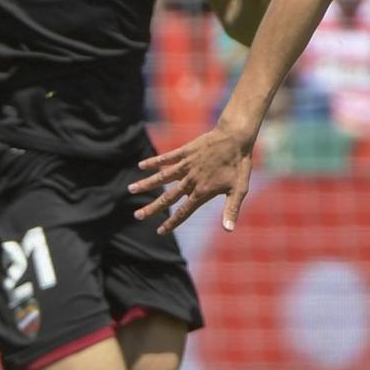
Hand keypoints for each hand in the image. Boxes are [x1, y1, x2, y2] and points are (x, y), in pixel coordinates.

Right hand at [130, 122, 253, 234]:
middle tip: (137, 215)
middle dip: (152, 208)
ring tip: (130, 189)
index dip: (171, 222)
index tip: (160, 231)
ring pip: (162, 177)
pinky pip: (166, 158)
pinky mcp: (185, 152)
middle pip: (167, 197)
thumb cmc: (239, 165)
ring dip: (146, 184)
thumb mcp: (239, 189)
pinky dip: (154, 162)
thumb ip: (231, 210)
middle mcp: (190, 180)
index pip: (183, 211)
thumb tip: (228, 230)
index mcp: (202, 191)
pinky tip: (142, 166)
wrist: (234, 137)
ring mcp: (186, 165)